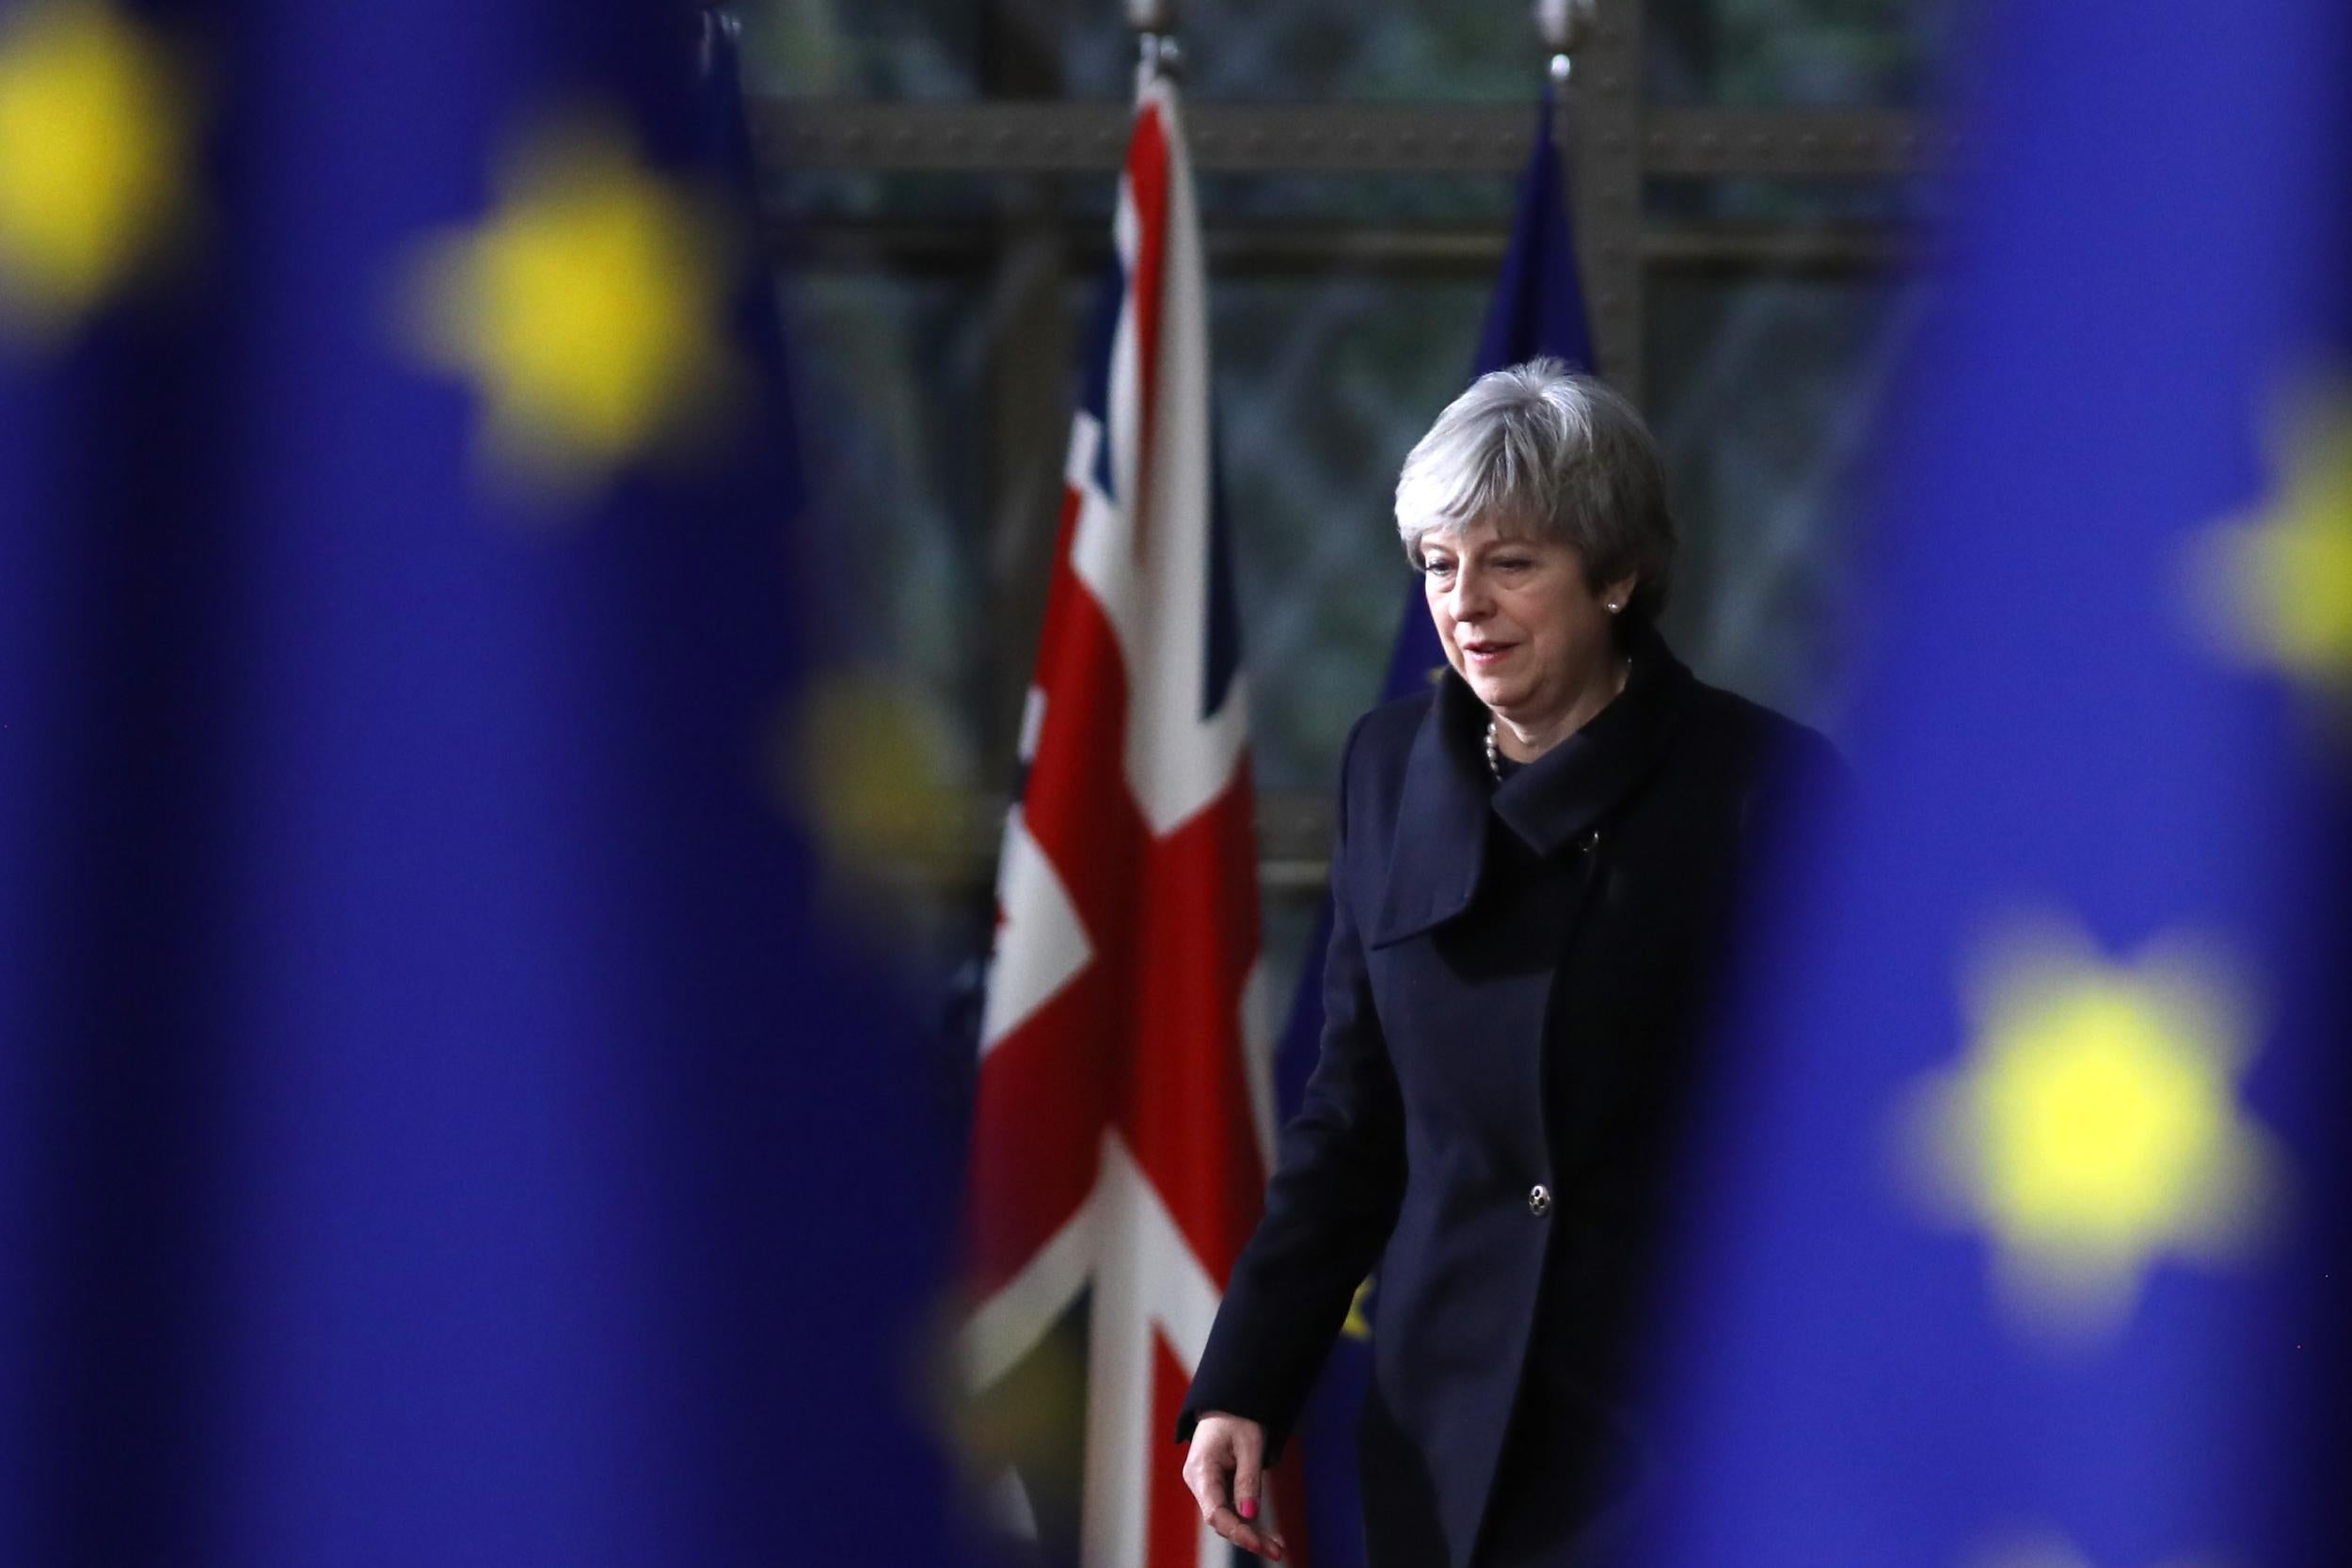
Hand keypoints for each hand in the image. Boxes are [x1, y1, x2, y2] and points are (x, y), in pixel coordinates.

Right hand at [1181, 1412, 1285, 1560]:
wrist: (1228, 1403)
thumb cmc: (1239, 1418)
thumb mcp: (1250, 1444)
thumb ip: (1248, 1480)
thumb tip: (1249, 1515)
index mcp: (1201, 1469)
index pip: (1215, 1512)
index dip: (1237, 1531)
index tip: (1260, 1544)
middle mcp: (1199, 1482)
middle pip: (1222, 1520)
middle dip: (1249, 1537)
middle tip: (1278, 1551)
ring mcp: (1207, 1487)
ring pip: (1228, 1518)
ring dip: (1252, 1533)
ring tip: (1278, 1548)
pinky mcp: (1217, 1488)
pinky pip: (1231, 1510)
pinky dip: (1249, 1523)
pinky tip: (1269, 1536)